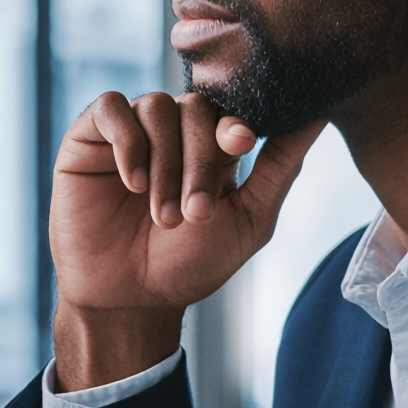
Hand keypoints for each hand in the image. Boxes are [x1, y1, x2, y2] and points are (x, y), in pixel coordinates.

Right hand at [49, 91, 323, 388]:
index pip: (230, 109)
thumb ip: (280, 166)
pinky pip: (109, 108)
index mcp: (212, 145)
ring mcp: (131, 131)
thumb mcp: (248, 219)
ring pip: (155, 107)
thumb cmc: (189, 265)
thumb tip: (319, 114)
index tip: (242, 142)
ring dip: (164, 163)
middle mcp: (172, 131)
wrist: (128, 300)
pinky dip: (127, 142)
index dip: (236, 120)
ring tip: (162, 215)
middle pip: (195, 107)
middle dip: (198, 160)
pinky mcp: (88, 138)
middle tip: (194, 213)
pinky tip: (133, 183)